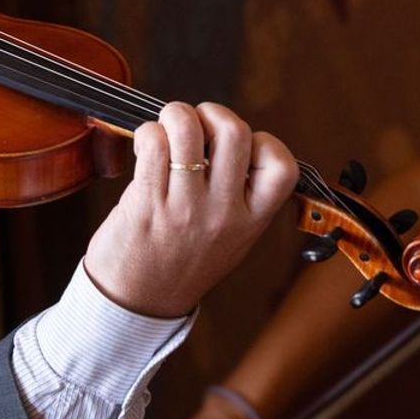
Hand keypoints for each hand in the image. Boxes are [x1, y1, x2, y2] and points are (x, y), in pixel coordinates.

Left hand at [84, 102, 297, 317]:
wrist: (137, 305)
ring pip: (187, 129)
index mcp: (252, 221)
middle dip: (212, 113)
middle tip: (196, 127)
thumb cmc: (180, 264)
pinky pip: (153, 144)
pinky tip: (146, 145)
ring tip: (166, 129)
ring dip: (175, 115)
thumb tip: (222, 139)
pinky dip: (149, 132)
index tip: (237, 149)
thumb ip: (238, 197)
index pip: (282, 165)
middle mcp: (223, 213)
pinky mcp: (147, 203)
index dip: (262, 141)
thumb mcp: (230, 239)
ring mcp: (185, 208)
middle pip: (234, 132)